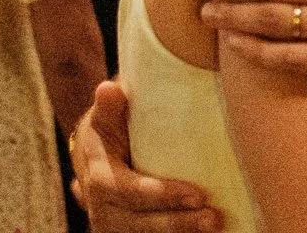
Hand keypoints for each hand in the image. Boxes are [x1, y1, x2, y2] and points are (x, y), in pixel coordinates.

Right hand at [70, 80, 220, 231]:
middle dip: (178, 223)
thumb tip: (108, 88)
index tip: (198, 194)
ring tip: (215, 225)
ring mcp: (114, 228)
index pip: (130, 192)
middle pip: (141, 224)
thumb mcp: (104, 118)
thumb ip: (109, 108)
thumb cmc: (107, 132)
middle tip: (213, 217)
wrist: (91, 161)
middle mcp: (102, 211)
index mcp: (99, 180)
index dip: (162, 196)